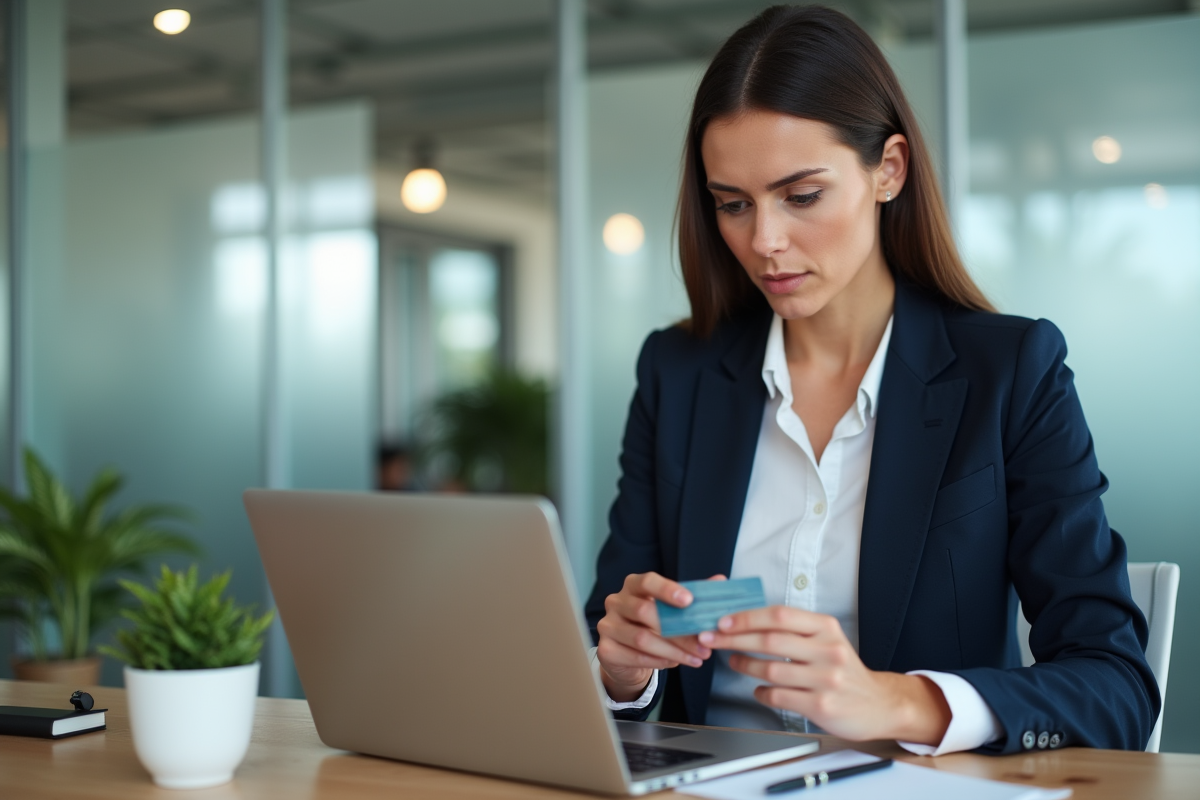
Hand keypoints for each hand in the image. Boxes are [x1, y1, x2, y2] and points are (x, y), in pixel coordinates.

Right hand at [595, 572, 724, 701]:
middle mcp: (616, 602)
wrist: (628, 655)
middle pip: (645, 611)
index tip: (689, 600)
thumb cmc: (653, 625)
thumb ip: (693, 595)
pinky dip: (659, 661)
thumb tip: (721, 580)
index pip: (647, 581)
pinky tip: (675, 663)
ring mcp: (608, 626)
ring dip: (673, 650)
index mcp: (633, 585)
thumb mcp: (671, 609)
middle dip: (679, 630)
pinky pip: (635, 656)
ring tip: (696, 658)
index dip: (667, 589)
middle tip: (704, 644)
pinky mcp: (606, 649)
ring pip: (642, 638)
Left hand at [699, 606, 950, 744]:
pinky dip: (761, 692)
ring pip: (770, 669)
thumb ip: (794, 629)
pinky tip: (758, 689)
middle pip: (770, 640)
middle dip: (734, 639)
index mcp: (826, 627)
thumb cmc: (843, 670)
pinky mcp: (821, 705)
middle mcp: (828, 650)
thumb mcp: (826, 639)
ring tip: (734, 662)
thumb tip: (747, 620)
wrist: (878, 704)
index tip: (724, 621)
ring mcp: (825, 678)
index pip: (780, 616)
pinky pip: (778, 695)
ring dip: (744, 665)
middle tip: (713, 639)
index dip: (747, 617)